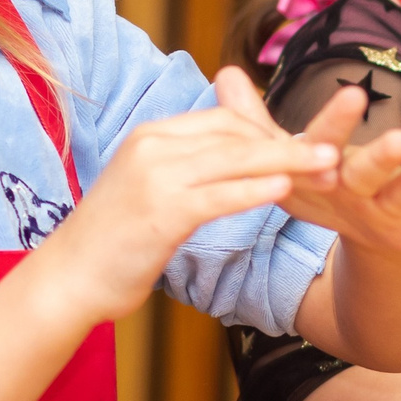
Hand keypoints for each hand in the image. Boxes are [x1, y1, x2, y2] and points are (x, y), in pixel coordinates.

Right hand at [32, 103, 338, 327]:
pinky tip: (285, 191)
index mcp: (152, 135)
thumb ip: (185, 168)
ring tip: (327, 167)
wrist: (67, 280)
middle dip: (287, 144)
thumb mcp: (148, 189)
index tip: (305, 148)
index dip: (269, 132)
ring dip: (286, 162)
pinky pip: (219, 195)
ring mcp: (155, 177)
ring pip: (234, 159)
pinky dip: (254, 190)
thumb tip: (230, 161)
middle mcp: (152, 146)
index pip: (223, 120)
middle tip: (332, 155)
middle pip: (235, 133)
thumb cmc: (112, 242)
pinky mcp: (161, 212)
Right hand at [213, 67, 400, 252]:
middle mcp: (350, 194)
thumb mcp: (282, 154)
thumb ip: (254, 117)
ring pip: (400, 199)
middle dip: (379, 159)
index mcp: (319, 172)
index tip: (351, 95)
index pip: (322, 146)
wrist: (353, 237)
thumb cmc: (316, 182)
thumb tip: (224, 71)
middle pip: (363, 176)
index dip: (335, 126)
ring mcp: (382, 214)